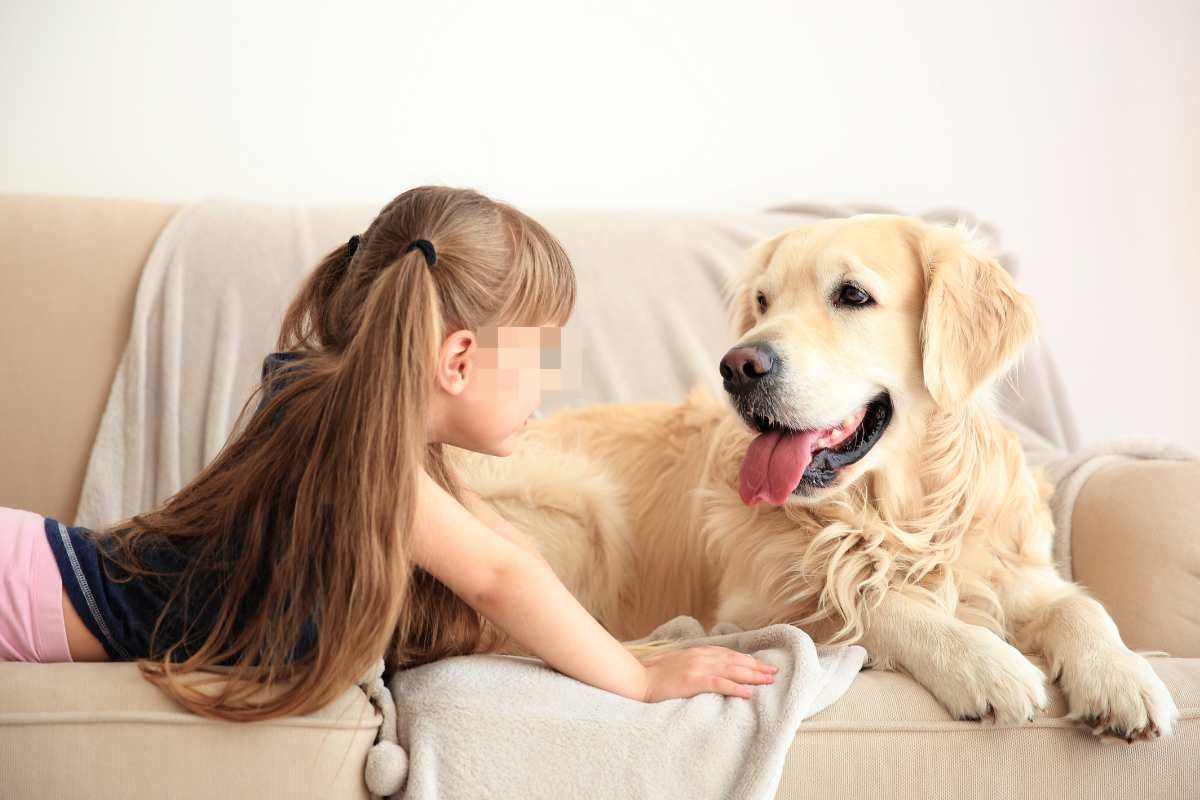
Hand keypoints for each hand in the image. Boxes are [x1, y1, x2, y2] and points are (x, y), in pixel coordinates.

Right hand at [639, 644, 778, 701]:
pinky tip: (748, 693)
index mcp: (698, 652)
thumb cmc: (656, 675)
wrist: (638, 679)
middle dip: (756, 667)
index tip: (761, 665)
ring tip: (768, 681)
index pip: (729, 654)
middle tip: (773, 673)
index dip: (746, 659)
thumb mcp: (678, 663)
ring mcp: (698, 668)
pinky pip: (719, 684)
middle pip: (735, 660)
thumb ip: (695, 663)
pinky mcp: (693, 681)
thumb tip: (711, 669)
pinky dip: (736, 687)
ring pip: (732, 670)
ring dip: (752, 675)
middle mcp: (701, 656)